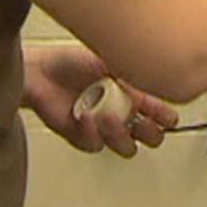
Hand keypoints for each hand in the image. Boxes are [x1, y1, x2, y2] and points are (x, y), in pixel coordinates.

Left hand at [23, 45, 178, 156]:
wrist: (38, 74)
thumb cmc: (69, 62)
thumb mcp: (108, 59)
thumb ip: (133, 69)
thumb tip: (156, 71)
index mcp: (132, 93)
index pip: (160, 112)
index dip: (167, 117)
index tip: (167, 116)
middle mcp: (121, 112)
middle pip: (150, 137)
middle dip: (151, 133)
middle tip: (142, 123)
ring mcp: (103, 128)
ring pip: (127, 147)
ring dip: (121, 135)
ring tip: (109, 117)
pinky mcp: (84, 138)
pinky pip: (96, 145)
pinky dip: (92, 132)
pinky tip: (85, 117)